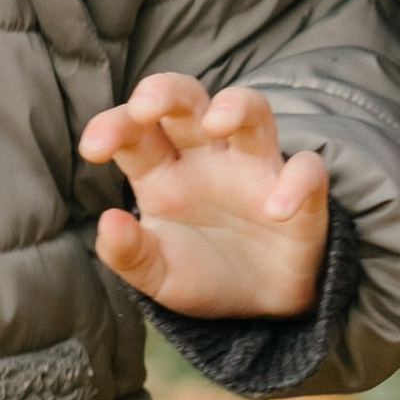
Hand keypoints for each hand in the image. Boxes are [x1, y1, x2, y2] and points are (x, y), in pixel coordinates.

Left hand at [79, 76, 328, 316]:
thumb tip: (108, 221)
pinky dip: (297, 182)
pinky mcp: (301, 192)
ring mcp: (255, 169)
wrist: (261, 308)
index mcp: (164, 171)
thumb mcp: (157, 274)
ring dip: (235, 105)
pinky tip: (276, 209)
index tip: (92, 148)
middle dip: (166, 91)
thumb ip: (129, 253)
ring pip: (253, 110)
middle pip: (188, 100)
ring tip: (217, 122)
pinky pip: (307, 169)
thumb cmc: (203, 274)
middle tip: (146, 106)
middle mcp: (207, 158)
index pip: (136, 131)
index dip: (113, 125)